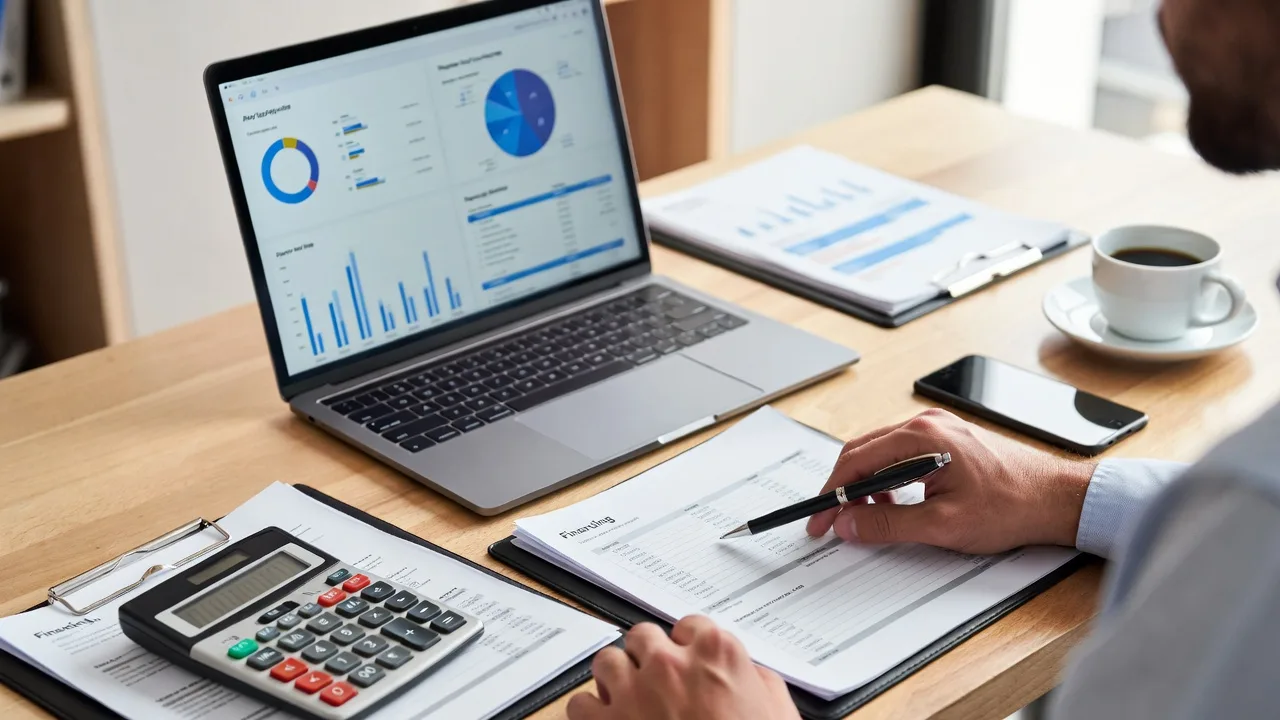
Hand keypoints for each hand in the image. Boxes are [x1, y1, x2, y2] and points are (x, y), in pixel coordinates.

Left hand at [566, 616, 799, 719]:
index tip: (688, 657)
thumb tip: (749, 676)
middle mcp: (670, 665)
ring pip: (607, 661)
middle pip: (643, 636)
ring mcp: (634, 692)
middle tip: (657, 677)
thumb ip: (759, 683)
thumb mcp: (778, 713)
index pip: (690, 624)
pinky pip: (580, 704)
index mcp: (716, 654)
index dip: (689, 644)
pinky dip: (590, 712)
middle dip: (648, 655)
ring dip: (616, 677)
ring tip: (629, 696)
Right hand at [806, 409, 1094, 553]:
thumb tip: (849, 525)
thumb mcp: (942, 525)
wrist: (1057, 498)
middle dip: (842, 488)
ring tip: (864, 517)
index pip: (856, 461)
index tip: (820, 519)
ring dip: (864, 483)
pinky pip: (900, 453)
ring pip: (880, 452)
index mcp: (922, 437)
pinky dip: (886, 477)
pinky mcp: (947, 439)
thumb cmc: (1012, 505)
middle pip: (863, 452)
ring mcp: (938, 428)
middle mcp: (927, 424)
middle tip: (831, 521)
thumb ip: (888, 524)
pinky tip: (892, 501)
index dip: (832, 493)